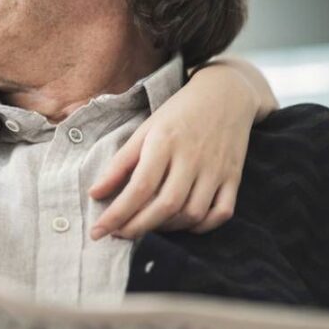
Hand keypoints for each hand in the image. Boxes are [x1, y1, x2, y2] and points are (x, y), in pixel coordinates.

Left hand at [88, 58, 274, 238]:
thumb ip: (120, 163)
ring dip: (166, 228)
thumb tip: (94, 194)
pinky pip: (221, 213)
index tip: (98, 231)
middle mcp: (192, 157)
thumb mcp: (145, 130)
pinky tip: (183, 224)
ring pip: (192, 213)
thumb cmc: (178, 113)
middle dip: (137, 227)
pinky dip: (202, 226)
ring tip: (147, 225)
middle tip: (118, 235)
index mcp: (165, 142)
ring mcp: (216, 169)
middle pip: (165, 205)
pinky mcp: (234, 177)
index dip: (117, 214)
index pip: (139, 187)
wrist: (225, 93)